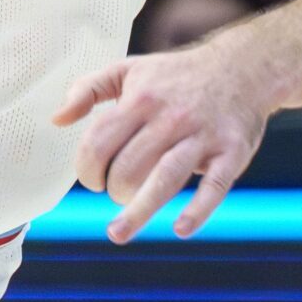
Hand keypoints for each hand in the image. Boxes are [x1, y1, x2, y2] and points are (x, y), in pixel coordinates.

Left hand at [52, 44, 273, 242]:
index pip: (100, 141)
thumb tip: (57, 120)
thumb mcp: (130, 70)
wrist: (244, 67)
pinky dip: (198, 210)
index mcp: (141, 98)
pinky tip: (180, 228)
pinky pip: (214, 186)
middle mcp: (170, 117)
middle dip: (113, 189)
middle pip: (129, 165)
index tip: (91, 179)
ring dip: (139, 211)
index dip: (86, 168)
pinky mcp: (232, 152)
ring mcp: (203, 135)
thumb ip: (88, 90)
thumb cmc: (177, 76)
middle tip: (115, 192)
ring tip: (116, 234)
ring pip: (165, 178)